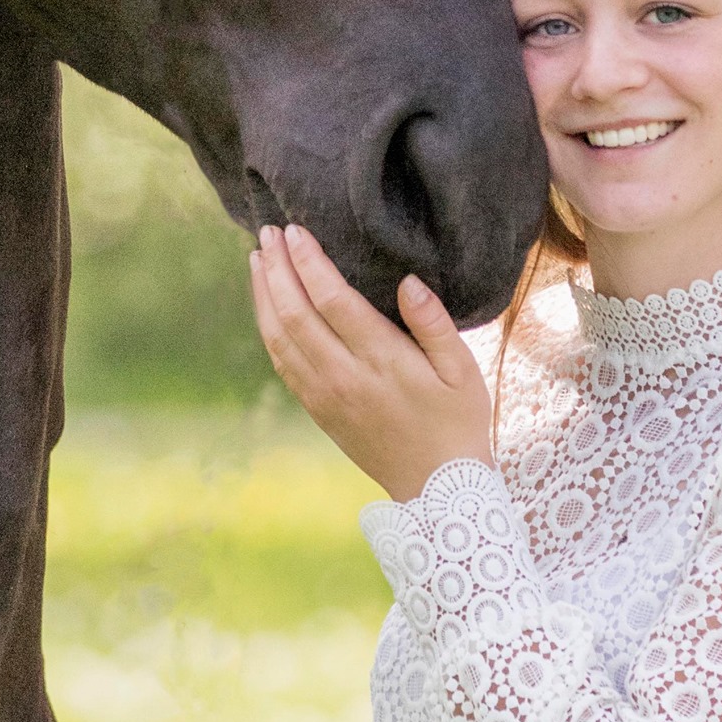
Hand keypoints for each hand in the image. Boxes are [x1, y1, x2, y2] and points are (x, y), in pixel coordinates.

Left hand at [248, 222, 494, 500]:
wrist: (437, 490)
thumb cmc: (457, 421)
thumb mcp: (463, 371)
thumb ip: (435, 324)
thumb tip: (408, 282)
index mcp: (381, 360)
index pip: (331, 299)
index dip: (308, 262)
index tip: (295, 230)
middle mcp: (343, 376)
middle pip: (294, 313)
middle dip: (276, 268)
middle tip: (268, 230)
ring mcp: (325, 395)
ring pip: (278, 337)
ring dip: (264, 294)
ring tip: (258, 258)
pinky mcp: (317, 409)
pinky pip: (281, 362)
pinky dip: (267, 328)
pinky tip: (266, 305)